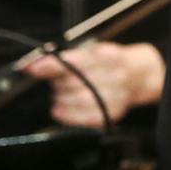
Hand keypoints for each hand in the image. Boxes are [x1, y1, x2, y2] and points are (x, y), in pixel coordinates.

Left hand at [25, 40, 162, 127]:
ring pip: (79, 100)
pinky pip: (85, 118)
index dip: (51, 65)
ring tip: (58, 94)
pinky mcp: (113, 114)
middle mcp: (117, 76)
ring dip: (60, 98)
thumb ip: (67, 57)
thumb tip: (35, 64)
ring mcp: (117, 96)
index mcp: (111, 56)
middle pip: (75, 82)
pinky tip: (59, 109)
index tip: (32, 68)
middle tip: (54, 81)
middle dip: (57, 82)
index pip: (76, 62)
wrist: (138, 75)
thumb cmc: (109, 62)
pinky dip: (67, 115)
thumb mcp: (92, 51)